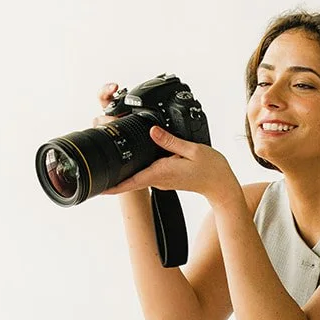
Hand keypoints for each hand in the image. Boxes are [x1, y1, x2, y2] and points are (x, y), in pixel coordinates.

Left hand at [91, 83, 236, 204]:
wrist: (221, 185)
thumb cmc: (211, 169)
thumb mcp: (192, 150)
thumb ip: (170, 140)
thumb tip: (152, 130)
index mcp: (161, 172)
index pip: (131, 182)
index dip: (113, 186)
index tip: (98, 188)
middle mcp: (158, 178)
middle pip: (128, 179)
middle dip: (112, 176)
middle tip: (97, 167)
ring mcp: (161, 179)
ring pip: (136, 175)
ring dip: (123, 170)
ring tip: (111, 158)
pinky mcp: (165, 176)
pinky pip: (145, 172)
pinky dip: (136, 166)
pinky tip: (134, 156)